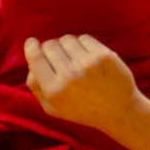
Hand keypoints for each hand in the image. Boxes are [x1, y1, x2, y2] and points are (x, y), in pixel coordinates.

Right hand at [24, 34, 143, 132]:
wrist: (119, 111)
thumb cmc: (83, 110)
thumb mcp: (53, 108)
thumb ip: (36, 87)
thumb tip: (30, 63)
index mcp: (54, 90)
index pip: (35, 57)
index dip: (31, 47)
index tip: (33, 43)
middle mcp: (69, 76)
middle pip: (50, 45)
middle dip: (52, 49)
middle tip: (60, 58)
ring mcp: (88, 64)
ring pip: (67, 39)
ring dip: (68, 46)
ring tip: (75, 58)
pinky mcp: (104, 56)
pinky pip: (84, 38)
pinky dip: (84, 44)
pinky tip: (88, 57)